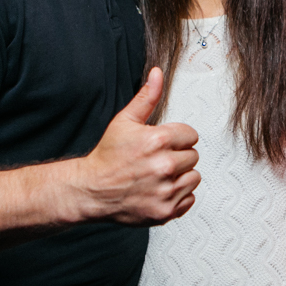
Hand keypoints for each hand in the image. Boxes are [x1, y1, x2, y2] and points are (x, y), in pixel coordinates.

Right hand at [71, 68, 199, 224]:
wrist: (92, 190)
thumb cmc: (107, 156)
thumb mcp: (125, 121)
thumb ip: (146, 97)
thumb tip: (157, 74)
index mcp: (158, 141)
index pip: (191, 135)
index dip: (176, 138)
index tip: (161, 143)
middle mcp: (164, 166)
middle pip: (193, 156)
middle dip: (178, 156)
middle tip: (156, 160)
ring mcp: (165, 191)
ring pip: (194, 177)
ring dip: (180, 176)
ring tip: (158, 175)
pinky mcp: (165, 211)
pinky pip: (189, 199)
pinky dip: (177, 196)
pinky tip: (159, 190)